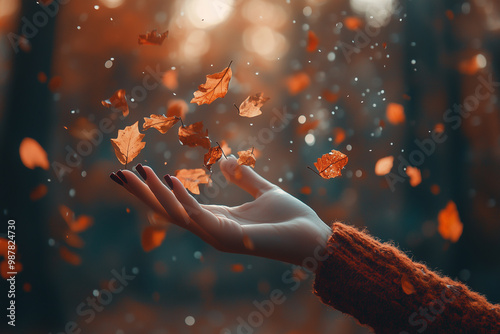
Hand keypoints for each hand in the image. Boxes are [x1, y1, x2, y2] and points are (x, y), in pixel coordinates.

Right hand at [110, 156, 331, 265]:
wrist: (315, 238)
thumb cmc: (292, 219)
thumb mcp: (264, 190)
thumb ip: (242, 176)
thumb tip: (222, 158)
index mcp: (217, 217)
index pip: (177, 203)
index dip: (154, 188)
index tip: (134, 170)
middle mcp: (212, 228)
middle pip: (167, 210)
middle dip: (141, 194)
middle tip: (114, 175)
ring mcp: (218, 235)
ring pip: (176, 214)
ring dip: (155, 193)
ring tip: (136, 171)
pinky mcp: (229, 237)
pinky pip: (199, 216)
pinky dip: (182, 198)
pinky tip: (169, 178)